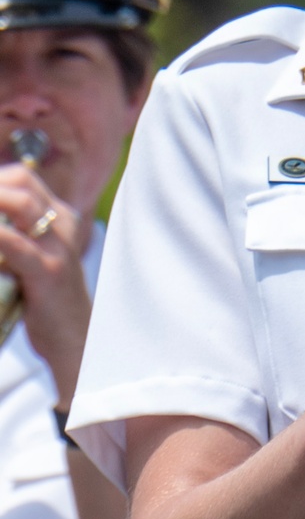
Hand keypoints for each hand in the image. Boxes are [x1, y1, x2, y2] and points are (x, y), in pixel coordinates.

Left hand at [0, 163, 87, 405]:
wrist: (76, 340)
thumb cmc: (46, 300)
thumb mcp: (33, 258)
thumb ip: (14, 237)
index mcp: (60, 218)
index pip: (23, 178)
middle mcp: (63, 225)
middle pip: (21, 185)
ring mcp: (59, 246)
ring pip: (19, 205)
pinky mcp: (50, 271)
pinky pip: (14, 243)